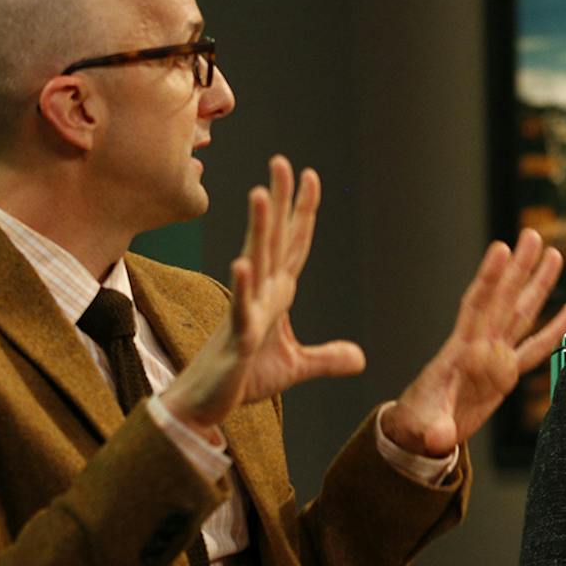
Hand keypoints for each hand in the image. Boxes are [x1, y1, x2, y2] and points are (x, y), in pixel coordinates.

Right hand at [161, 157, 365, 431]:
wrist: (206, 404)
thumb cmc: (243, 378)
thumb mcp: (295, 368)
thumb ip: (327, 358)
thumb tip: (360, 358)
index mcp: (276, 294)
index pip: (295, 245)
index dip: (304, 212)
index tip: (310, 175)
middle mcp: (261, 294)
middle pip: (275, 240)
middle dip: (280, 201)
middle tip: (281, 161)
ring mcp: (247, 312)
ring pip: (256, 263)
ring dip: (259, 231)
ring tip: (261, 194)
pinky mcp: (237, 340)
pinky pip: (241, 311)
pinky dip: (242, 288)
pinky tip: (242, 264)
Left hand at [382, 228, 565, 457]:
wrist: (419, 430)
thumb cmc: (419, 425)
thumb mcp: (425, 429)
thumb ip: (435, 432)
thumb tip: (438, 440)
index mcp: (461, 353)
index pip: (478, 307)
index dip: (489, 279)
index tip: (501, 249)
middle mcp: (481, 347)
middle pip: (504, 300)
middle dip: (519, 268)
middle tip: (533, 235)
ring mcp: (494, 358)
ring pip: (521, 314)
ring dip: (536, 285)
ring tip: (553, 256)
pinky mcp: (505, 374)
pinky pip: (533, 348)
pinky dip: (551, 330)